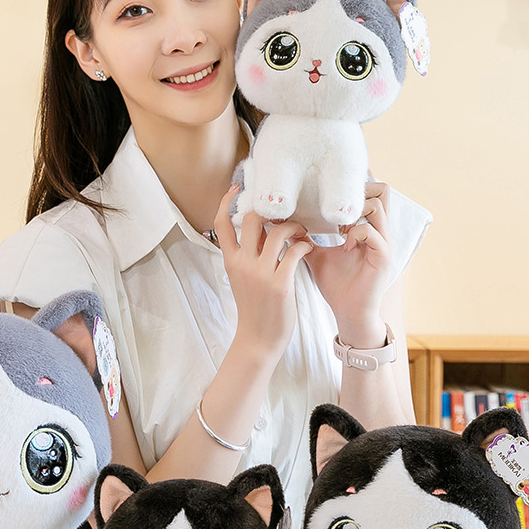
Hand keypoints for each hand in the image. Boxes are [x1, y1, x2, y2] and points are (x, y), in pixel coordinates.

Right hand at [213, 185, 312, 362]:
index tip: (237, 189)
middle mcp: (242, 263)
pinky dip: (304, 245)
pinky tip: (307, 249)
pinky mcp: (280, 283)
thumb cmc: (255, 308)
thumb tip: (260, 231)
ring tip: (302, 233)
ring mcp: (260, 273)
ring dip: (294, 227)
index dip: (226, 202)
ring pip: (276, 231)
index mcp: (230, 261)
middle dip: (270, 212)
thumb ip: (248, 255)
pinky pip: (295, 252)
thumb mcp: (242, 279)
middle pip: (250, 219)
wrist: (258, 339)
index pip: (221, 224)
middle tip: (286, 216)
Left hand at [304, 182, 392, 345]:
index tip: (329, 200)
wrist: (347, 312)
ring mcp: (384, 243)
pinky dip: (356, 234)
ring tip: (340, 228)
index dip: (352, 188)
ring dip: (355, 212)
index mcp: (366, 228)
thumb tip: (282, 226)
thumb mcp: (316, 256)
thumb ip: (305, 239)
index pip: (370, 193)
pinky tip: (345, 246)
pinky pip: (372, 232)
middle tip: (337, 209)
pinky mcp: (384, 257)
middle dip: (358, 193)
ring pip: (378, 206)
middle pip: (382, 191)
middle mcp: (379, 231)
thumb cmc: (336, 285)